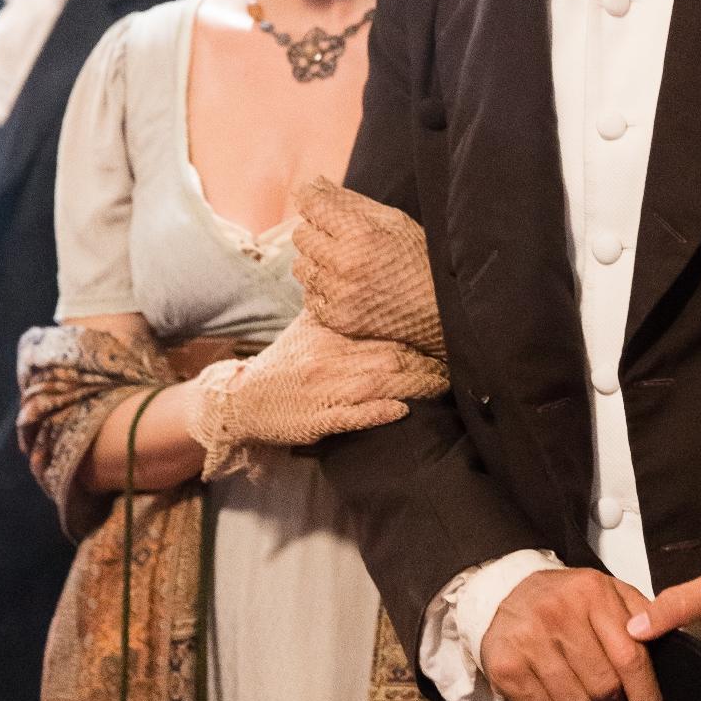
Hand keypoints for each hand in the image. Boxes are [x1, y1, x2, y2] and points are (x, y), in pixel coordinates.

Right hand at [190, 312, 446, 477]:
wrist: (245, 399)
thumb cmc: (286, 361)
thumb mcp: (307, 326)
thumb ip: (336, 307)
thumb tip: (366, 280)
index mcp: (330, 333)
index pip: (381, 327)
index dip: (414, 329)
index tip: (440, 328)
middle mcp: (330, 359)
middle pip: (388, 355)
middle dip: (426, 359)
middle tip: (454, 360)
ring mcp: (326, 391)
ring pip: (379, 385)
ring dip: (415, 386)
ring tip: (443, 384)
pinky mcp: (321, 420)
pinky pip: (354, 416)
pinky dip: (379, 412)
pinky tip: (402, 409)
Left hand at [293, 176, 443, 359]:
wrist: (437, 309)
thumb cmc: (416, 256)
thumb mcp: (391, 220)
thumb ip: (348, 201)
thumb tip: (314, 183)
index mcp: (360, 234)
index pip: (312, 205)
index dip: (310, 198)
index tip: (312, 198)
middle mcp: (344, 264)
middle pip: (301, 235)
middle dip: (316, 231)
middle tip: (338, 237)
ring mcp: (337, 294)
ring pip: (300, 266)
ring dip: (316, 261)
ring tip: (342, 264)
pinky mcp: (335, 318)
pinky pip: (309, 295)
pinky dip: (322, 289)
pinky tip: (345, 286)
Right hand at [480, 567, 664, 700]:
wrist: (506, 591)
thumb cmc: (566, 598)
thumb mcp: (607, 590)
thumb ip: (641, 611)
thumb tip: (667, 641)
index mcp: (592, 593)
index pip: (630, 657)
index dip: (646, 696)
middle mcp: (559, 613)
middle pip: (604, 686)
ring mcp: (529, 640)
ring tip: (584, 700)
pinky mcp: (506, 665)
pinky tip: (557, 699)